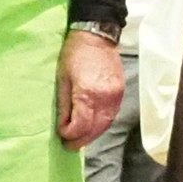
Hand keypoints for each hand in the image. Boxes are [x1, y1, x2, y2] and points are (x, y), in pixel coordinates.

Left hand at [56, 30, 123, 149]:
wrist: (97, 36)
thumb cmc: (74, 55)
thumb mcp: (62, 79)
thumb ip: (64, 105)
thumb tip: (63, 126)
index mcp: (88, 94)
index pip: (81, 125)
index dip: (70, 134)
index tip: (62, 135)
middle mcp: (105, 98)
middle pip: (95, 129)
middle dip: (81, 140)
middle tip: (70, 146)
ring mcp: (115, 96)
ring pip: (105, 124)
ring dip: (93, 135)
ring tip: (80, 139)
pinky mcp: (120, 93)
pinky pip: (112, 115)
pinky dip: (102, 124)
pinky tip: (93, 126)